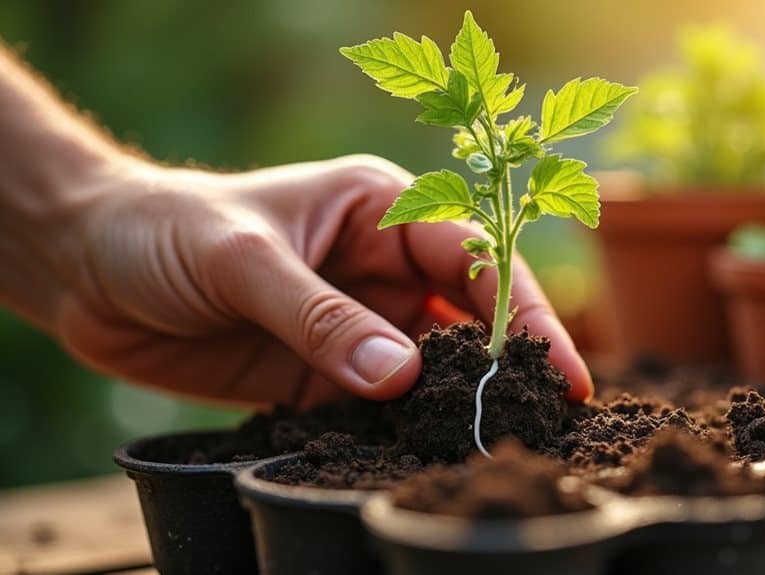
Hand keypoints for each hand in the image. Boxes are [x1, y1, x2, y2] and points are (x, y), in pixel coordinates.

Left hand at [53, 155, 593, 407]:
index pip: (474, 254)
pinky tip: (428, 454)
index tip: (556, 365)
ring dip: (461, 401)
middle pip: (469, 315)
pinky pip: (381, 404)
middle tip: (550, 415)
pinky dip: (405, 429)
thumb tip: (399, 375)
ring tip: (499, 442)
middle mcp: (383, 267)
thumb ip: (320, 318)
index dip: (521, 308)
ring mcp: (358, 324)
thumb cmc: (167, 229)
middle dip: (508, 360)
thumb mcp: (244, 260)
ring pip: (432, 365)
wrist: (89, 266)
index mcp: (382, 210)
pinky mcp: (326, 372)